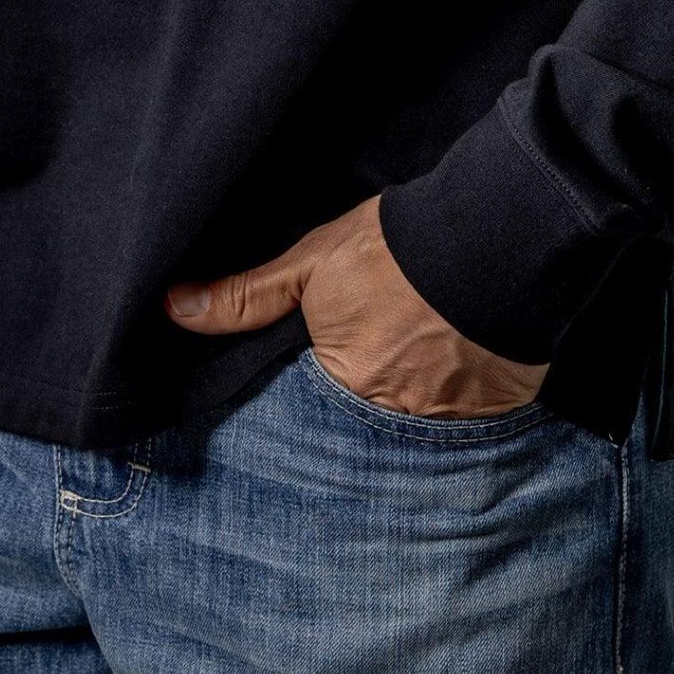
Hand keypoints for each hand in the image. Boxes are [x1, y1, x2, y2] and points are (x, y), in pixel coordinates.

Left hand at [165, 195, 547, 418]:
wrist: (498, 236)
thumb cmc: (399, 249)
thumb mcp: (313, 263)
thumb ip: (248, 296)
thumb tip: (176, 309)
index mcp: (341, 386)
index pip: (304, 423)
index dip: (302, 413)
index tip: (300, 407)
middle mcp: (392, 420)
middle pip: (358, 437)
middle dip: (351, 428)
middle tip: (353, 407)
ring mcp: (447, 423)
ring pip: (410, 436)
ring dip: (404, 420)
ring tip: (404, 392)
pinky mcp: (493, 415)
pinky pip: (462, 431)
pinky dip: (453, 418)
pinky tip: (448, 392)